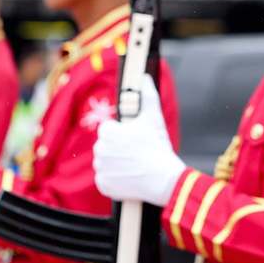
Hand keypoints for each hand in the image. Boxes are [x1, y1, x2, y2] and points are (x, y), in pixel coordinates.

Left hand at [92, 76, 183, 206]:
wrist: (164, 180)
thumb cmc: (158, 147)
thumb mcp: (154, 118)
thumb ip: (148, 95)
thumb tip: (145, 77)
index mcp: (107, 132)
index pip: (108, 131)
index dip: (123, 135)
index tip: (135, 141)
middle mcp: (99, 150)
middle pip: (106, 147)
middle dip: (118, 149)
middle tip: (137, 154)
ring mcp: (100, 169)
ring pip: (105, 163)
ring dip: (116, 164)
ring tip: (134, 167)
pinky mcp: (103, 185)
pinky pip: (105, 180)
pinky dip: (115, 180)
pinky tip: (129, 179)